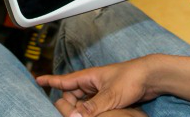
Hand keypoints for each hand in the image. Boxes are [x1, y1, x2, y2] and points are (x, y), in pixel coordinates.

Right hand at [37, 56, 159, 116]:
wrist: (152, 76)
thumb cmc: (132, 78)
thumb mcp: (111, 94)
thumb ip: (92, 107)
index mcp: (89, 77)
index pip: (65, 79)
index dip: (51, 80)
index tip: (37, 79)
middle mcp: (93, 83)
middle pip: (71, 96)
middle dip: (65, 105)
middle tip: (65, 114)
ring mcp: (101, 90)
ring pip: (82, 103)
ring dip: (78, 110)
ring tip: (76, 115)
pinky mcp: (110, 97)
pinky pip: (93, 106)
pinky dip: (89, 112)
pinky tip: (90, 116)